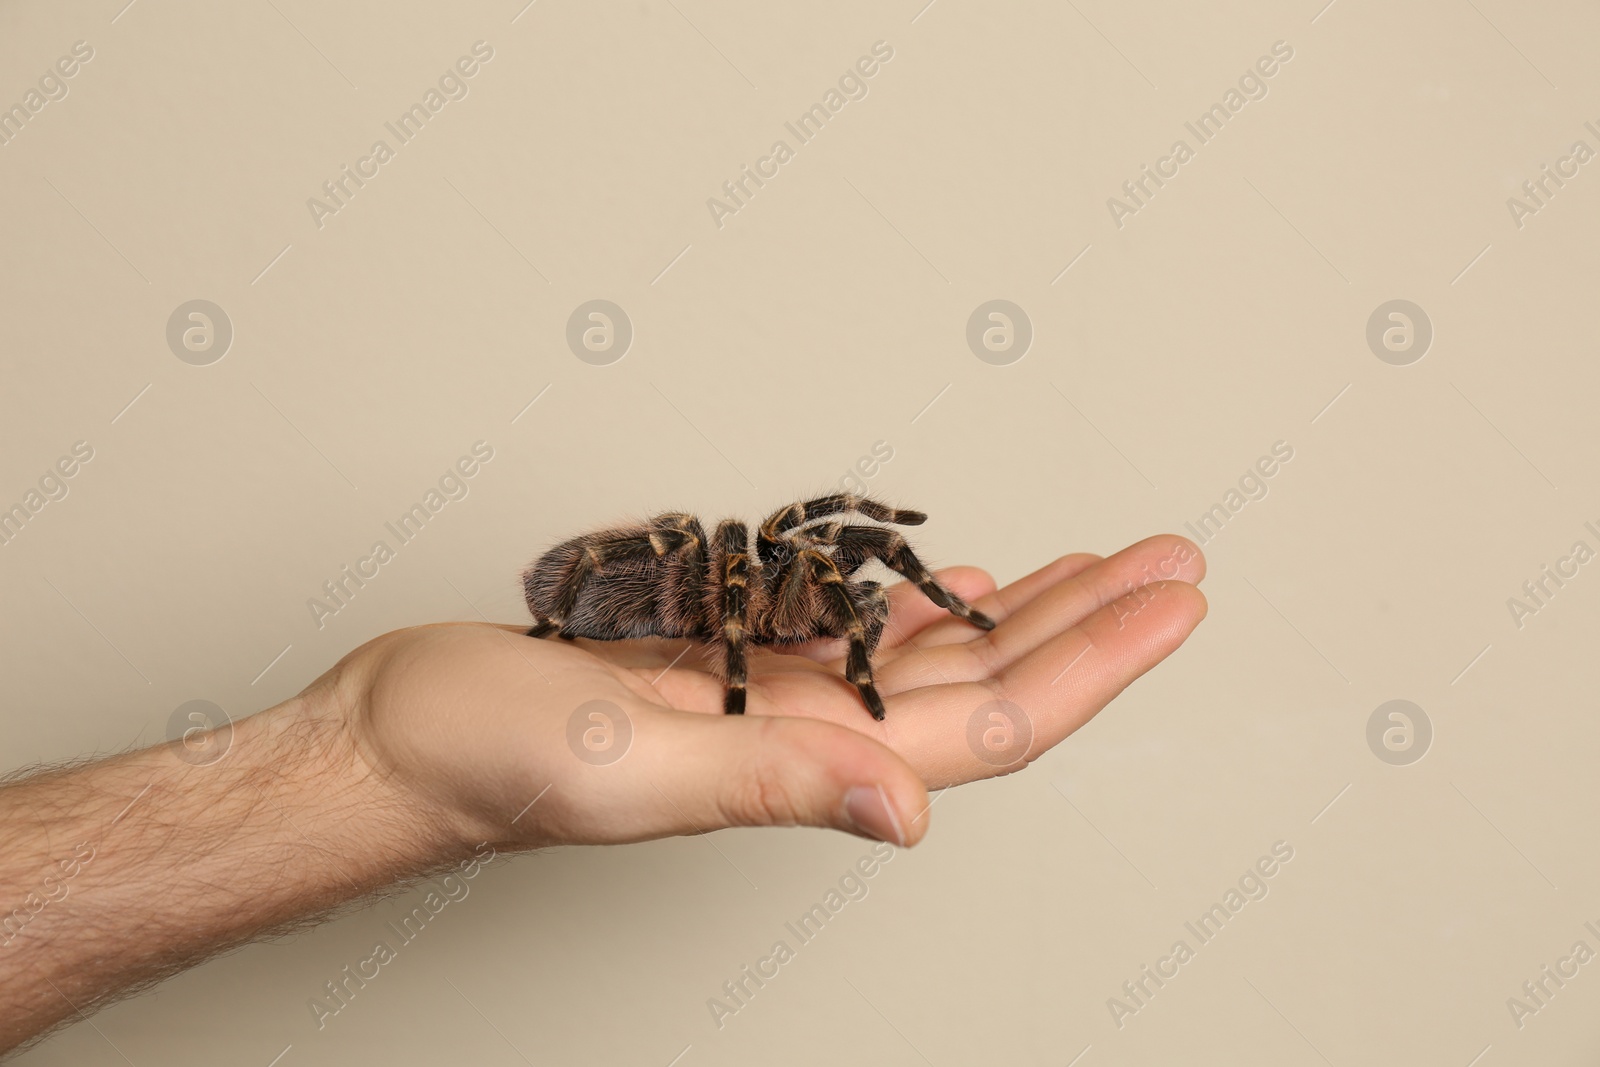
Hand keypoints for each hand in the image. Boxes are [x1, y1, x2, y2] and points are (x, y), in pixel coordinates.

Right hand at [318, 535, 1206, 854]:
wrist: (402, 736)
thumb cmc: (491, 762)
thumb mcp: (632, 768)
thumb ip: (772, 783)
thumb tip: (910, 813)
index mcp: (805, 763)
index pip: (990, 720)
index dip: (1095, 664)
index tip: (1174, 602)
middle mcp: (807, 733)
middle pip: (986, 683)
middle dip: (1092, 621)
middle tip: (1174, 560)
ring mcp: (768, 696)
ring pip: (929, 655)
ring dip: (1026, 609)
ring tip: (1101, 563)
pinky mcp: (721, 659)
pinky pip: (848, 633)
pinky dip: (916, 605)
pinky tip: (959, 588)